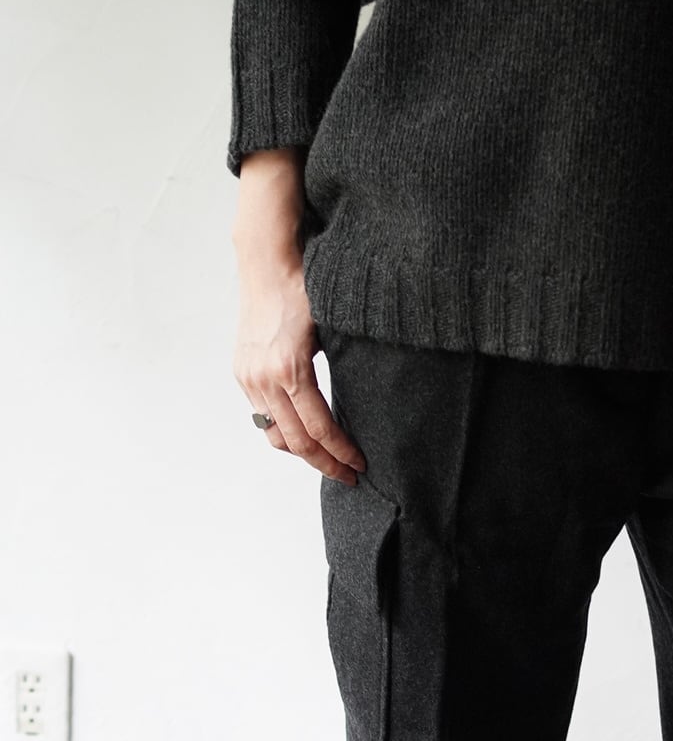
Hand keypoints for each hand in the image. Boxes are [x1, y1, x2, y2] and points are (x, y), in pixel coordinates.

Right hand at [233, 256, 365, 484]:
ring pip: (275, 435)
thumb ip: (339, 371)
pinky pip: (263, 417)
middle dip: (325, 463)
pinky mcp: (242, 374)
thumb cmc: (304, 291)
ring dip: (302, 453)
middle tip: (348, 475)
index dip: (341, 452)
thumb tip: (361, 408)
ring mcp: (249, 378)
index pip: (319, 428)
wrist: (266, 264)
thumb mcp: (330, 332)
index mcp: (290, 369)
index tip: (359, 465)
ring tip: (327, 459)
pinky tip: (304, 436)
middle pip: (296, 442)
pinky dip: (284, 432)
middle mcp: (265, 379)